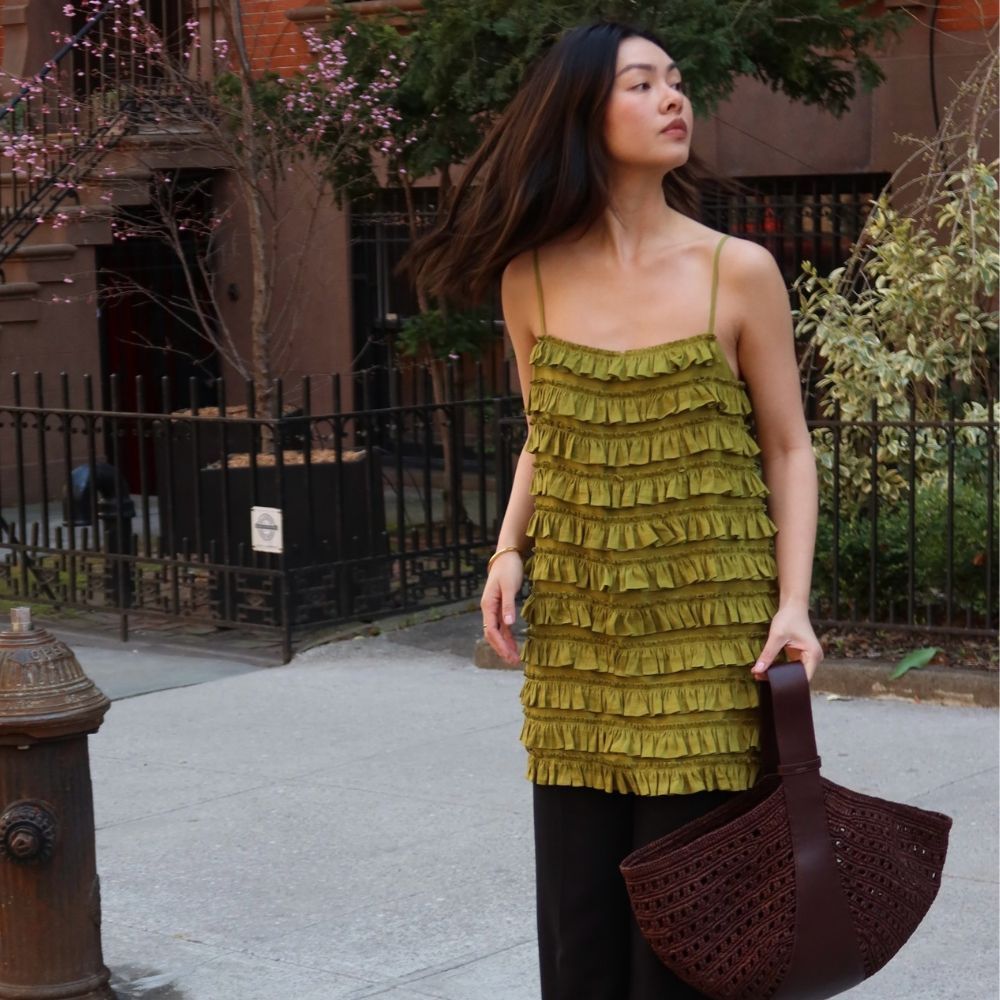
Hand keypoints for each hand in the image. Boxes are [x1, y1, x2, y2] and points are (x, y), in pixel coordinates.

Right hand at [480, 550, 523, 665]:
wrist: (507, 556)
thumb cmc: (508, 569)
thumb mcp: (509, 586)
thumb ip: (508, 605)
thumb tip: (509, 624)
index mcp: (488, 605)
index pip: (491, 630)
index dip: (500, 645)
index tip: (510, 655)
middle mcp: (488, 609)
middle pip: (492, 634)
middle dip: (501, 649)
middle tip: (513, 662)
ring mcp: (494, 609)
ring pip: (497, 632)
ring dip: (505, 645)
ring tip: (514, 658)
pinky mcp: (501, 607)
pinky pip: (502, 626)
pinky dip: (507, 636)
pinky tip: (514, 645)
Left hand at [750, 605, 822, 682]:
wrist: (793, 606)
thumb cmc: (788, 618)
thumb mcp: (776, 637)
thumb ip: (768, 654)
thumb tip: (757, 670)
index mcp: (813, 656)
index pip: (803, 679)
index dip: (788, 684)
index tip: (772, 686)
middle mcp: (814, 659)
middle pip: (798, 677)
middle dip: (781, 680)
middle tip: (760, 679)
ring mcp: (808, 658)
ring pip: (794, 673)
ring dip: (779, 675)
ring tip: (761, 675)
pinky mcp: (801, 655)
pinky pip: (791, 667)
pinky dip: (781, 669)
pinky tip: (768, 670)